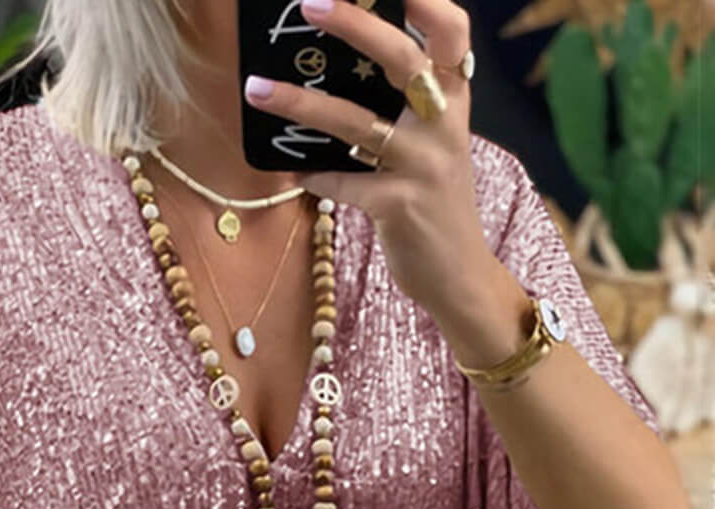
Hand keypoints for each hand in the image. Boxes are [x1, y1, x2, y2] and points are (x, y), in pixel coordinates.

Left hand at [243, 0, 495, 321]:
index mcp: (455, 101)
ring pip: (356, 124)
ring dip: (301, 104)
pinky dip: (314, 177)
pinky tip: (290, 173)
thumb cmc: (435, 201)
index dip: (430, 1)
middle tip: (309, 4)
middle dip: (356, 27)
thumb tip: (341, 66)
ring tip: (256, 88)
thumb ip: (405, 105)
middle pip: (405, 61)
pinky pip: (344, 184)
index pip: (451, 35)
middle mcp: (445, 127)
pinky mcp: (399, 208)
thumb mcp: (435, 144)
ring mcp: (424, 167)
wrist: (459, 275)